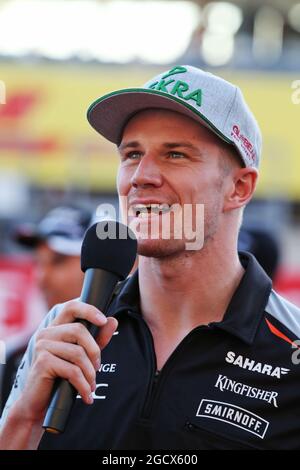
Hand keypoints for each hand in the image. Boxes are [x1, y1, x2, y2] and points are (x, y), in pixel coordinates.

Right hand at [16, 300, 117, 422]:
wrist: (39, 403)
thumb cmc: (60, 377)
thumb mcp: (83, 356)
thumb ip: (97, 338)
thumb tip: (112, 320)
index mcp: (55, 327)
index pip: (71, 307)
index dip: (89, 310)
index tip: (103, 320)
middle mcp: (46, 333)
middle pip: (79, 330)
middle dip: (94, 351)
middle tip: (97, 368)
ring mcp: (42, 346)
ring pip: (77, 353)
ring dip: (90, 373)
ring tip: (91, 385)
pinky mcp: (42, 362)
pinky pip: (71, 370)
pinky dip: (83, 385)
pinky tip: (86, 394)